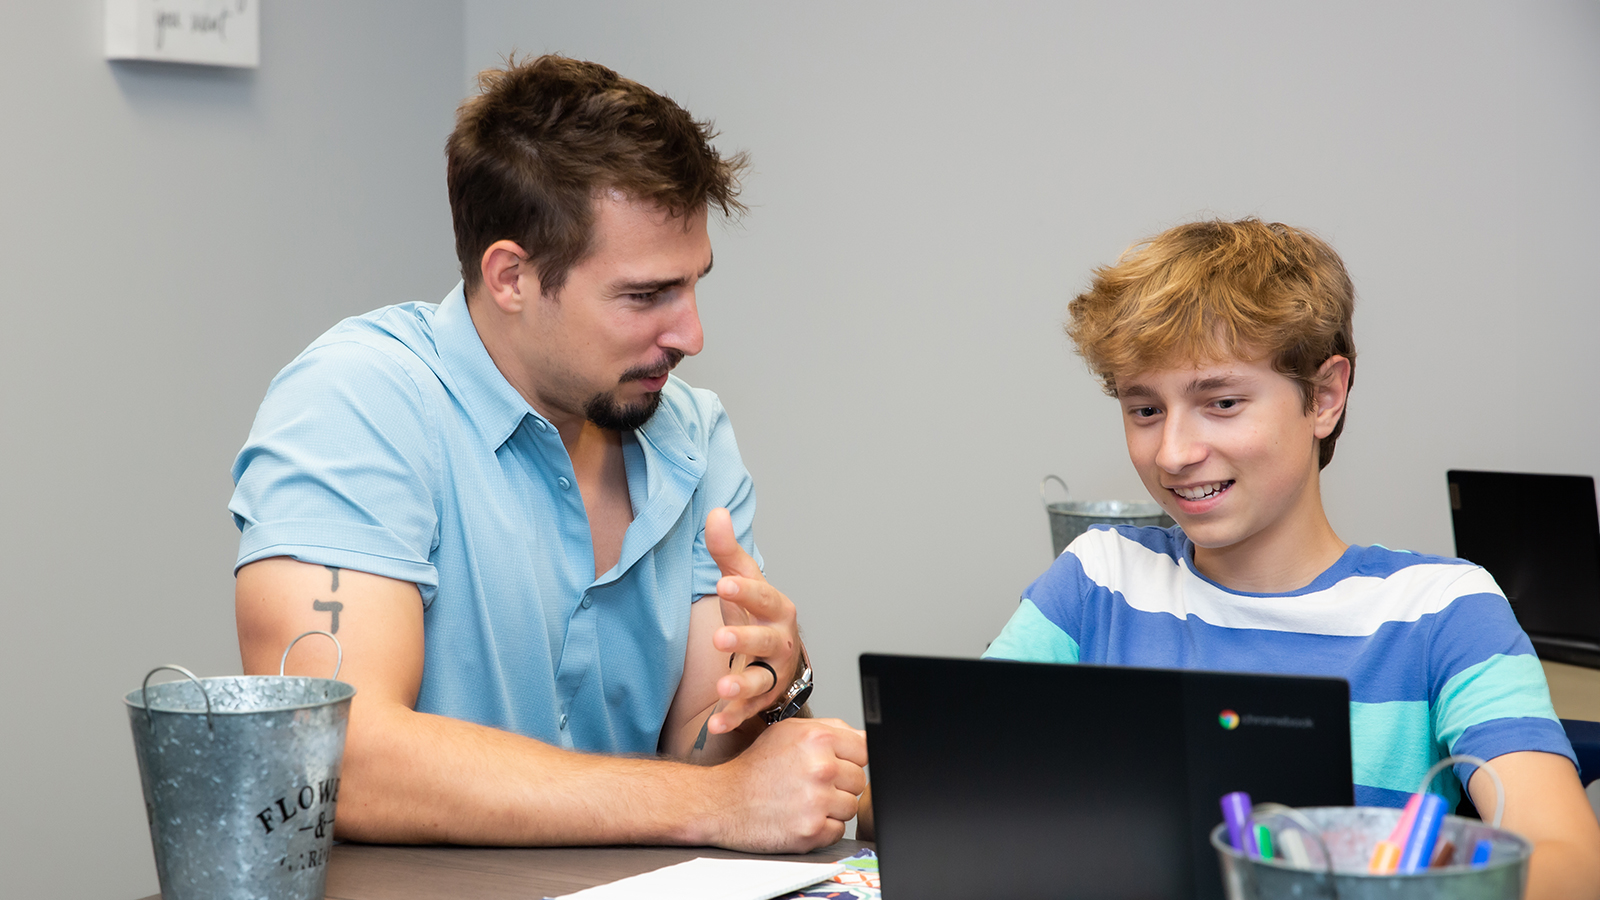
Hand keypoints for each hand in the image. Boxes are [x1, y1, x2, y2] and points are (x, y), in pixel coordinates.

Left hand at [704, 507, 801, 733]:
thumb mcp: (744, 581)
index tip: (724, 584)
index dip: (745, 592)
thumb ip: (728, 551)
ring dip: (742, 685)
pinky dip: (732, 718)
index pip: (762, 597)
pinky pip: (749, 711)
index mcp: (776, 609)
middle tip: (721, 639)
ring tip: (722, 688)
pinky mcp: (763, 700)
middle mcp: (780, 642)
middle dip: (744, 639)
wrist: (782, 658)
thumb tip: (716, 513)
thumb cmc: (758, 613)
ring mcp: (774, 673)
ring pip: (762, 680)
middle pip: (765, 640)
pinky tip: (715, 724)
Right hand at [708, 717, 868, 851]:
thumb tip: (862, 737)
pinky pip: (837, 830)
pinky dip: (822, 828)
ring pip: (850, 807)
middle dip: (840, 784)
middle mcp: (820, 768)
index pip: (864, 750)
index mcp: (817, 739)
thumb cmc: (755, 767)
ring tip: (803, 801)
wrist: (722, 801)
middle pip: (859, 780)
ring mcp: (816, 801)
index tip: (833, 765)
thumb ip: (829, 729)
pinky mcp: (811, 831)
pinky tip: (800, 817)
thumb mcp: (787, 732)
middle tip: (810, 785)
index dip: (849, 759)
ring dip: (832, 808)